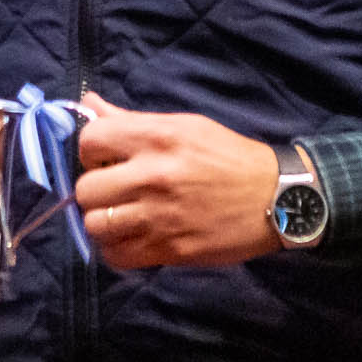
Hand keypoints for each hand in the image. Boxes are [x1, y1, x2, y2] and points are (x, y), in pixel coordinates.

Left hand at [72, 92, 281, 267]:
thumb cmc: (228, 156)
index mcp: (157, 137)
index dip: (91, 152)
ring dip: (103, 222)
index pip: (89, 142)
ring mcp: (159, 216)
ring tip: (122, 217)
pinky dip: (116, 249)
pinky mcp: (169, 249)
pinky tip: (132, 238)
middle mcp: (153, 175)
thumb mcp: (184, 126)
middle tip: (115, 191)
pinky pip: (116, 256)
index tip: (107, 159)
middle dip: (95, 191)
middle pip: (85, 190)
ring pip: (95, 225)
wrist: (276, 197)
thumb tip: (88, 105)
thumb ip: (132, 120)